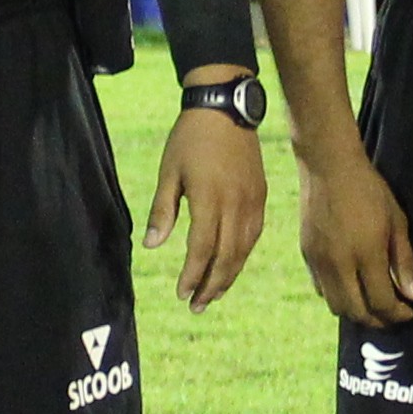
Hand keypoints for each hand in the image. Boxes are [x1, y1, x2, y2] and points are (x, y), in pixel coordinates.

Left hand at [147, 99, 265, 309]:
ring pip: (243, 251)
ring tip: (213, 295)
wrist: (226, 108)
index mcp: (210, 199)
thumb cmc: (190, 138)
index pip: (202, 250)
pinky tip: (231, 265)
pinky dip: (242, 256)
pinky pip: (254, 235)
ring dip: (228, 276)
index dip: (191, 275)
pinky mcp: (261, 196)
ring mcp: (252, 201)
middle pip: (226, 258)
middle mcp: (236, 205)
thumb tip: (152, 246)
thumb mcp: (169, 171)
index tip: (180, 292)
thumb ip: (162, 211)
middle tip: (196, 305)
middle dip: (211, 286)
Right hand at [297, 144, 412, 326]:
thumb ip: (404, 260)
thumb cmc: (369, 190)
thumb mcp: (396, 221)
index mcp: (366, 254)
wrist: (328, 167)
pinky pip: (321, 290)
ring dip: (356, 312)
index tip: (409, 312)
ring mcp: (320, 261)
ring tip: (373, 305)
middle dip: (378, 321)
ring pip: (336, 306)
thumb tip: (412, 295)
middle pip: (358, 312)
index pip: (382, 302)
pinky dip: (338, 297)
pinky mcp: (306, 255)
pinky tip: (351, 287)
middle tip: (393, 316)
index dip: (398, 314)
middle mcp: (340, 264)